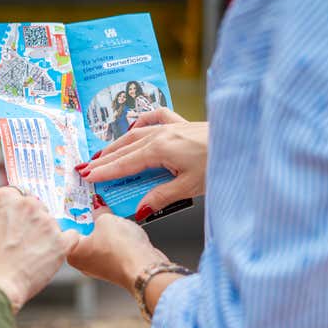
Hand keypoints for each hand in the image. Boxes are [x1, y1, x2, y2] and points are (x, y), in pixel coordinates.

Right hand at [0, 187, 80, 311]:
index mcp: (5, 197)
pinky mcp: (60, 241)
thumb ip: (0, 212)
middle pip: (38, 207)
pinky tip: (56, 252)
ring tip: (31, 255)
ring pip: (52, 223)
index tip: (17, 223)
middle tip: (23, 242)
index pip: (19, 195)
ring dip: (46, 235)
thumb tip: (12, 213)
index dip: (19, 211)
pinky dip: (66, 243)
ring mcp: (46, 222)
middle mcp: (28, 204)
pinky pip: (72, 236)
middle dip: (33, 222)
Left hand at [67, 207, 166, 292]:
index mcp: (73, 252)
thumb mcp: (107, 219)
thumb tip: (98, 206)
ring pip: (99, 242)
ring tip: (112, 215)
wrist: (145, 268)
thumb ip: (100, 211)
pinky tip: (124, 230)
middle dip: (91, 220)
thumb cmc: (122, 249)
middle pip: (84, 235)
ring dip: (106, 230)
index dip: (73, 213)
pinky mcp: (115, 269)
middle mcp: (83, 263)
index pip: (66, 229)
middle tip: (96, 204)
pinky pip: (112, 249)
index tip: (78, 202)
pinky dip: (117, 240)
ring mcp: (100, 267)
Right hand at [80, 108, 207, 213]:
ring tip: (102, 154)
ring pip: (135, 133)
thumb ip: (160, 197)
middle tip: (86, 168)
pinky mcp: (182, 123)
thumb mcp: (189, 187)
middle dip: (105, 159)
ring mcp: (171, 126)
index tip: (88, 177)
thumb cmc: (219, 164)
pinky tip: (135, 127)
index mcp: (160, 149)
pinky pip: (155, 118)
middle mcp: (162, 133)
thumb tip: (139, 209)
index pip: (125, 163)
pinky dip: (142, 122)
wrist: (242, 141)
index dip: (105, 171)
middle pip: (125, 147)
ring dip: (117, 144)